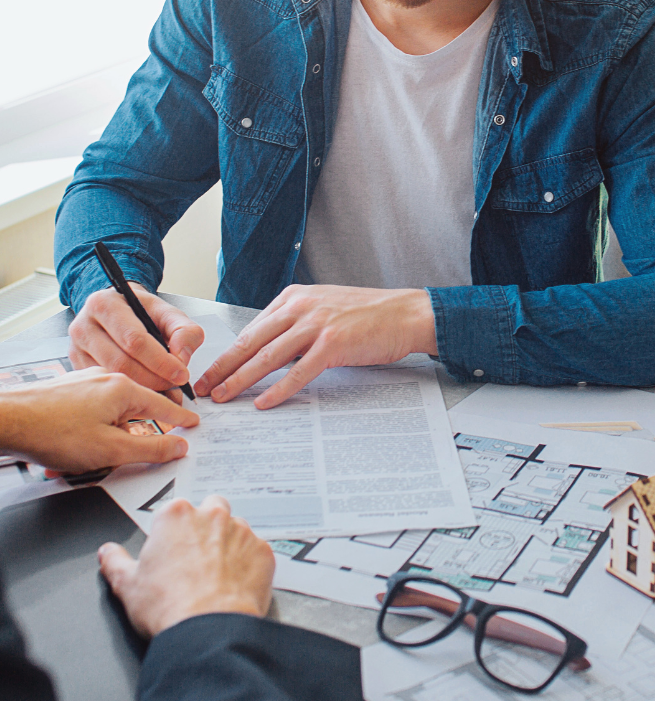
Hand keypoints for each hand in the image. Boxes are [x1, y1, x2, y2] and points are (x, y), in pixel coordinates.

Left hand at [0, 368, 197, 471]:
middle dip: (132, 435)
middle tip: (125, 455)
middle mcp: (107, 379)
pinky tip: (74, 446)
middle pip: (136, 409)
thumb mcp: (111, 449)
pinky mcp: (68, 390)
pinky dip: (89, 430)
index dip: (180, 418)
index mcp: (124, 388)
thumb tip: (177, 446)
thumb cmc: (52, 432)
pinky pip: (92, 411)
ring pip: (111, 413)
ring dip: (106, 436)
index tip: (192, 423)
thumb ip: (150, 448)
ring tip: (86, 457)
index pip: (164, 405)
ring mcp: (86, 382)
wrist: (6, 421)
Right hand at [69, 285, 203, 393]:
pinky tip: (145, 392)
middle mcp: (83, 326)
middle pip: (120, 362)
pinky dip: (127, 393)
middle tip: (174, 386)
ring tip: (164, 390)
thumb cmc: (143, 312)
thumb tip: (181, 358)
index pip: (134, 340)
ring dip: (141, 389)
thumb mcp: (169, 313)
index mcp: (105, 304)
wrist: (121, 310)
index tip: (181, 374)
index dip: (161, 361)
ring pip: (111, 377)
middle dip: (153, 379)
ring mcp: (76, 348)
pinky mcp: (76, 366)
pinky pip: (102, 386)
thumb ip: (184, 331)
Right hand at [98, 495, 273, 636]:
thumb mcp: (127, 585)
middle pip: (211, 509)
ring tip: (216, 575)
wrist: (207, 629)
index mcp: (177, 515)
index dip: (173, 532)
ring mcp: (242, 531)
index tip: (171, 550)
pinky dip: (248, 563)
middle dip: (205, 526)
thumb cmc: (168, 606)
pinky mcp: (263, 551)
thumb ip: (116, 562)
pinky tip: (235, 584)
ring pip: (236, 528)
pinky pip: (256, 551)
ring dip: (229, 544)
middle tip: (195, 558)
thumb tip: (107, 553)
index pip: (176, 510)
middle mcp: (212, 515)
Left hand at [194, 284, 436, 408]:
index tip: (210, 371)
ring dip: (240, 380)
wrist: (405, 313)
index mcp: (295, 297)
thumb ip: (295, 325)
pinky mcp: (333, 343)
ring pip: (267, 357)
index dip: (227, 353)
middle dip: (222, 368)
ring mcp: (317, 324)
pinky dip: (278, 389)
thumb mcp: (324, 309)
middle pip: (251, 342)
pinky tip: (264, 402)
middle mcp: (301, 307)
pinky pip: (298, 372)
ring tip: (223, 397)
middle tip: (203, 388)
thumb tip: (269, 354)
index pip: (251, 329)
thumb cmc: (369, 315)